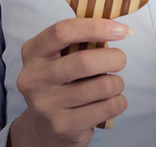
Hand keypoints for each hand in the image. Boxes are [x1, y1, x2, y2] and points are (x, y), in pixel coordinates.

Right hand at [10, 18, 131, 146]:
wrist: (45, 129)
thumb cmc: (61, 82)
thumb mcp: (59, 58)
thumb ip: (80, 41)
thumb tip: (118, 27)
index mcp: (33, 52)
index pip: (63, 31)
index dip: (96, 27)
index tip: (123, 30)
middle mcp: (33, 78)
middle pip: (84, 61)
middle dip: (114, 58)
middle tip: (121, 60)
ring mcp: (46, 105)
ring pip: (101, 87)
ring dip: (117, 83)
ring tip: (113, 84)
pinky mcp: (62, 126)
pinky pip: (107, 108)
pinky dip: (119, 101)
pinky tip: (112, 101)